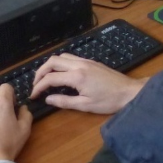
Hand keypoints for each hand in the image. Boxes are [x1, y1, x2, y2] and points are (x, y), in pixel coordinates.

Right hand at [30, 53, 146, 114]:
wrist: (129, 92)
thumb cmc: (109, 101)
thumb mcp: (85, 105)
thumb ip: (64, 101)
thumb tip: (48, 99)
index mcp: (77, 76)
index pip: (50, 78)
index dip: (38, 86)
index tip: (33, 95)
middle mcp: (79, 64)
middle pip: (52, 61)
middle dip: (40, 72)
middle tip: (36, 84)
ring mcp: (86, 61)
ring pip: (61, 56)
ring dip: (50, 65)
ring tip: (45, 77)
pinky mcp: (91, 61)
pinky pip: (71, 57)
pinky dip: (60, 63)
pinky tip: (61, 72)